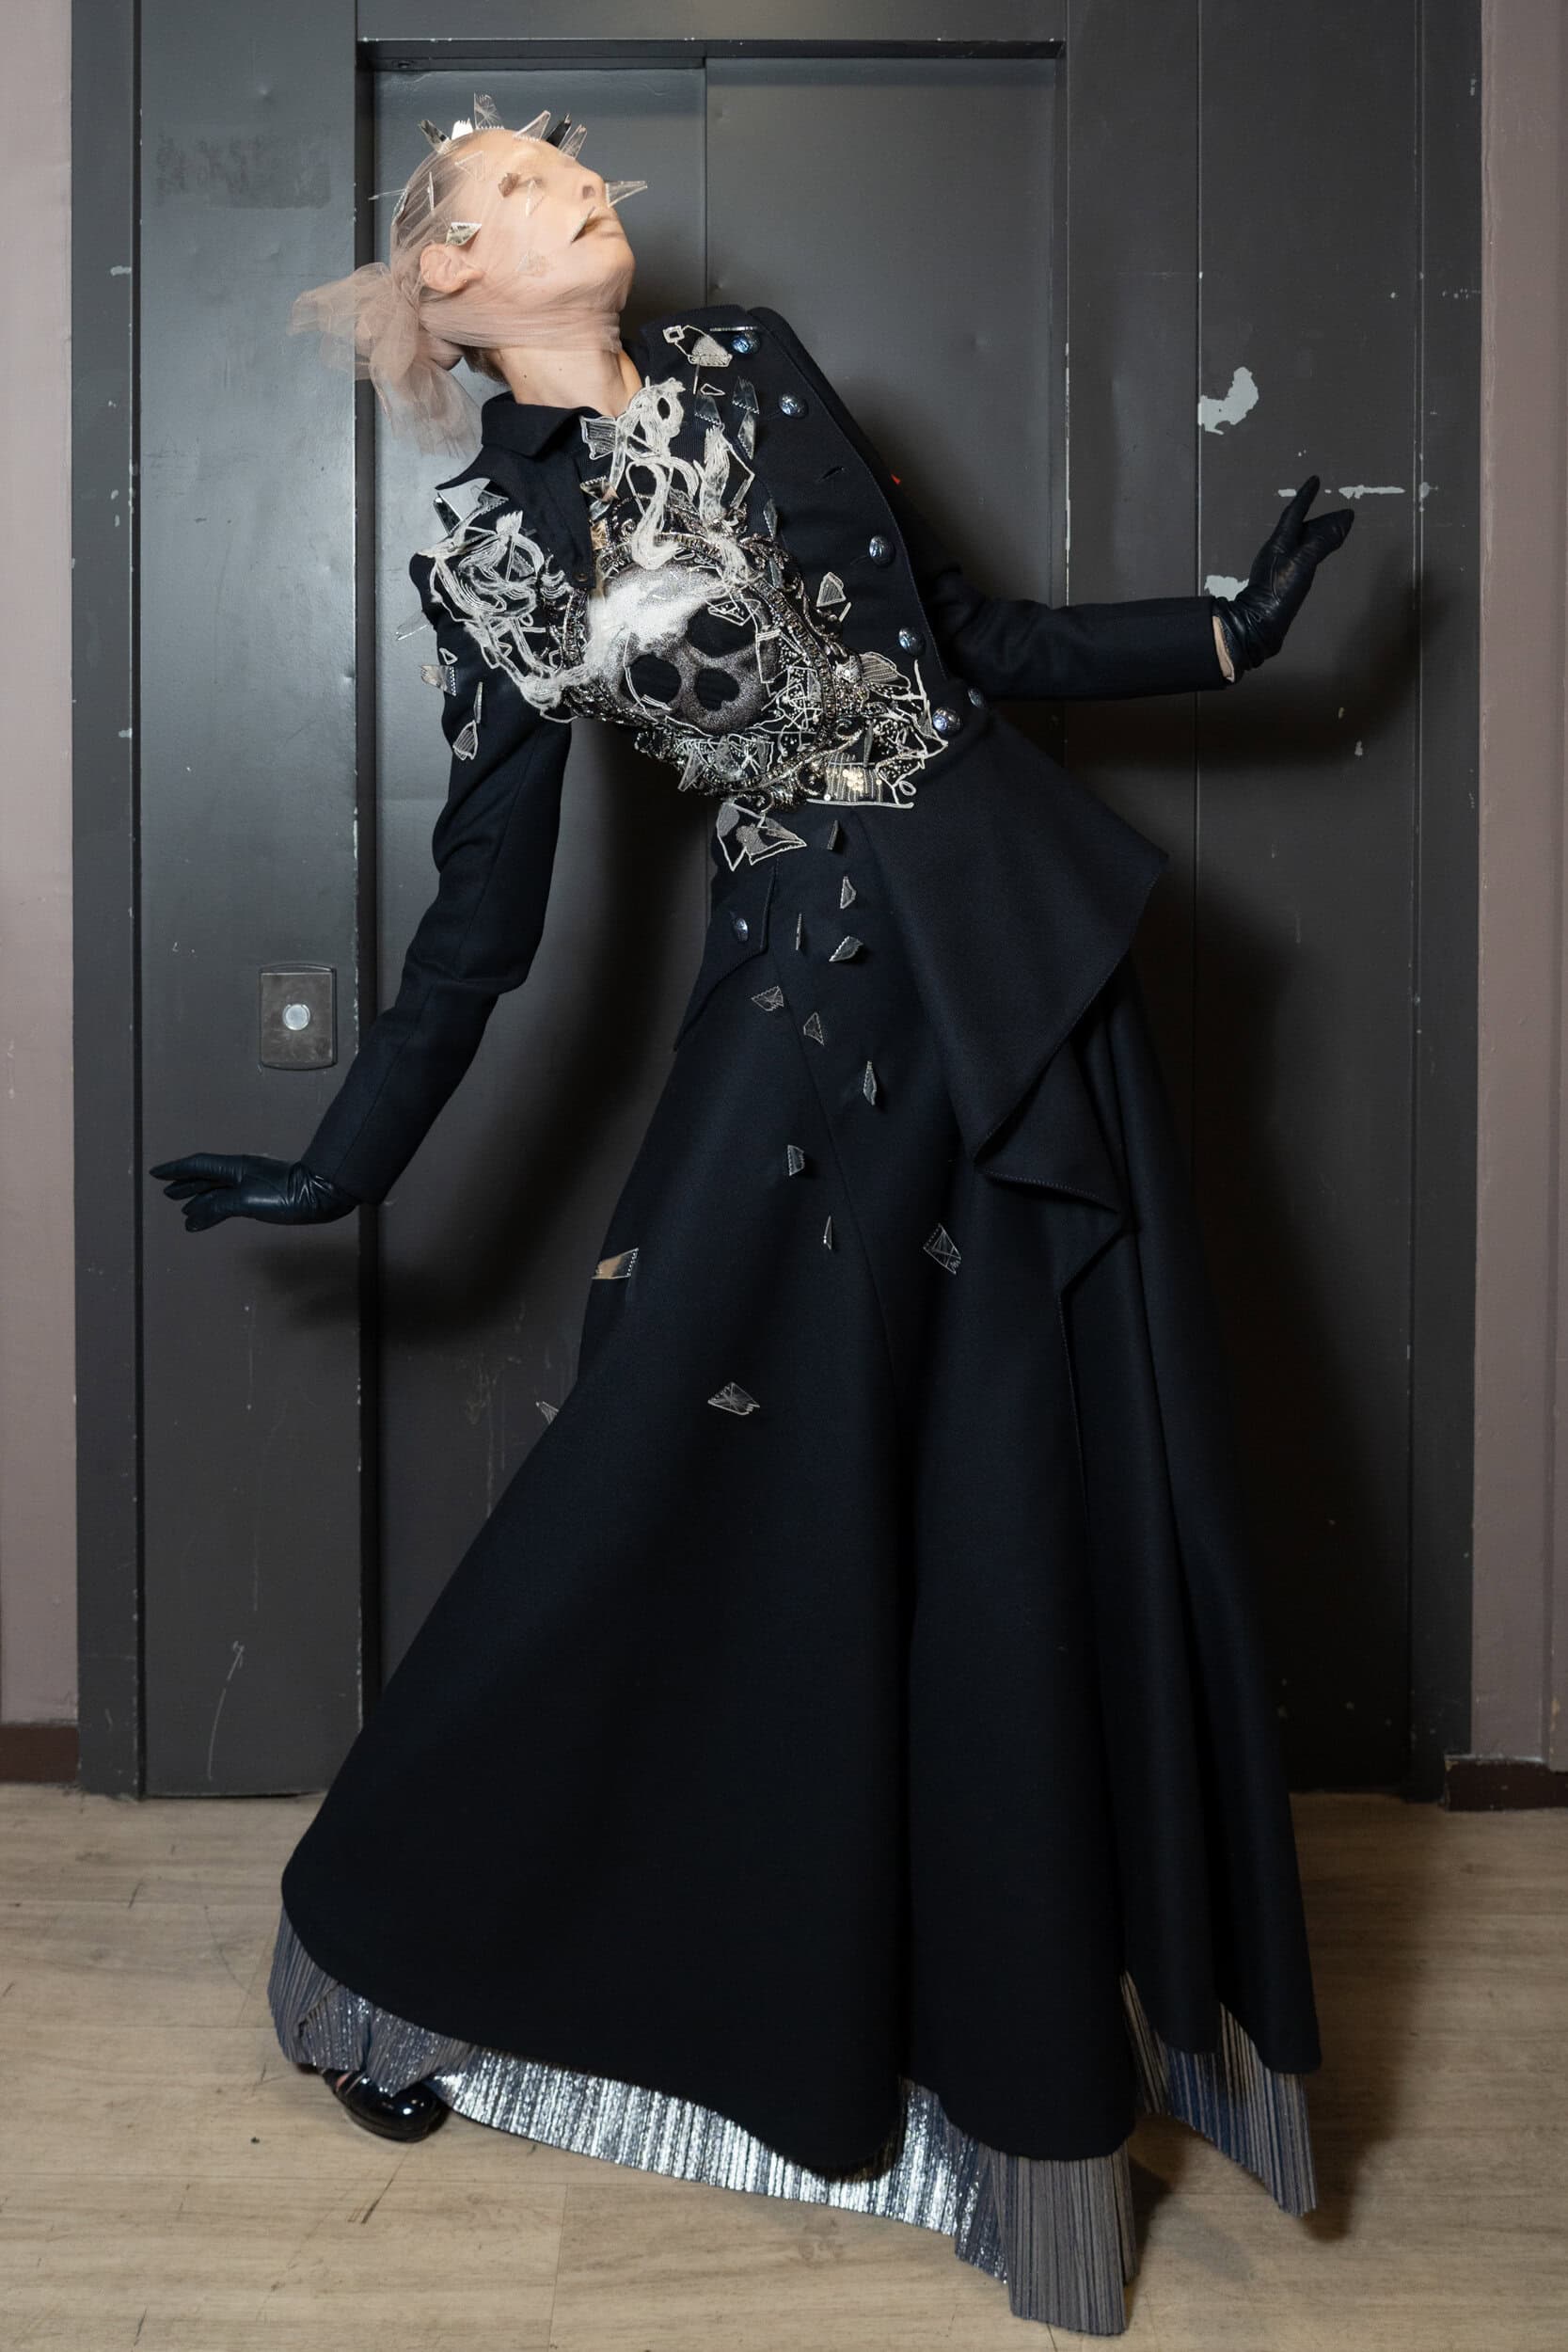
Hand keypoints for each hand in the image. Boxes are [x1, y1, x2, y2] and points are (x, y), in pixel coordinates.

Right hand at [147, 1152, 361, 1231]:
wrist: (320, 1194)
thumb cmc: (285, 1194)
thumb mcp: (246, 1201)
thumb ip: (217, 1207)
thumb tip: (191, 1219)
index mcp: (234, 1167)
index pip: (197, 1165)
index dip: (175, 1170)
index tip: (156, 1174)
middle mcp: (240, 1172)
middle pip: (206, 1176)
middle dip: (185, 1184)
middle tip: (168, 1194)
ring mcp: (251, 1183)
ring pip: (218, 1190)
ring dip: (199, 1199)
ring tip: (184, 1209)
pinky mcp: (262, 1196)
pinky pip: (230, 1201)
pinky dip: (216, 1210)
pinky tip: (212, 1220)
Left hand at [1214, 476, 1354, 673]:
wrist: (1259, 626)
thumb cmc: (1279, 592)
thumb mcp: (1303, 564)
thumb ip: (1323, 541)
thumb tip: (1344, 519)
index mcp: (1279, 543)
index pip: (1294, 512)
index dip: (1306, 496)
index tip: (1315, 480)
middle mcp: (1277, 551)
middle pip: (1301, 528)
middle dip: (1321, 518)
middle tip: (1341, 514)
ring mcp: (1278, 567)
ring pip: (1302, 543)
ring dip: (1319, 535)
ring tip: (1337, 531)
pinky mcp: (1282, 583)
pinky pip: (1302, 557)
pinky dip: (1315, 551)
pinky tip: (1319, 557)